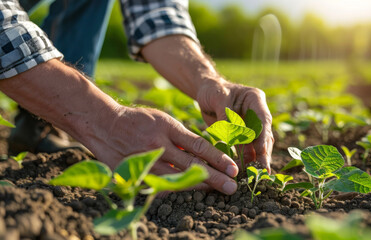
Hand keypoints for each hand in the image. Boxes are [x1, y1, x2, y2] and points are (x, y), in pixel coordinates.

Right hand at [90, 106, 238, 194]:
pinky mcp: (134, 173)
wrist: (104, 124)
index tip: (233, 168)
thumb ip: (182, 137)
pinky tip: (189, 192)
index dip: (218, 158)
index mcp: (167, 127)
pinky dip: (175, 189)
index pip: (198, 145)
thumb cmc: (139, 120)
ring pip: (177, 178)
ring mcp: (145, 160)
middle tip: (232, 187)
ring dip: (198, 186)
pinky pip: (159, 186)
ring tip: (216, 190)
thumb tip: (205, 153)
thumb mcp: (163, 120)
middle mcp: (157, 144)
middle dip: (214, 178)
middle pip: (191, 165)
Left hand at [196, 79, 273, 172]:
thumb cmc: (213, 91)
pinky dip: (246, 159)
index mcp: (255, 99)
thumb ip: (227, 118)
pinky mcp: (243, 134)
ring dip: (256, 159)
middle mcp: (257, 112)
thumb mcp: (218, 99)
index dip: (263, 136)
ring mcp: (251, 124)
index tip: (262, 151)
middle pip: (263, 135)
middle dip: (263, 153)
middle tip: (263, 170)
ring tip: (255, 174)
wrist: (206, 92)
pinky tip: (244, 170)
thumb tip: (233, 140)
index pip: (263, 119)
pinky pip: (246, 148)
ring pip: (257, 144)